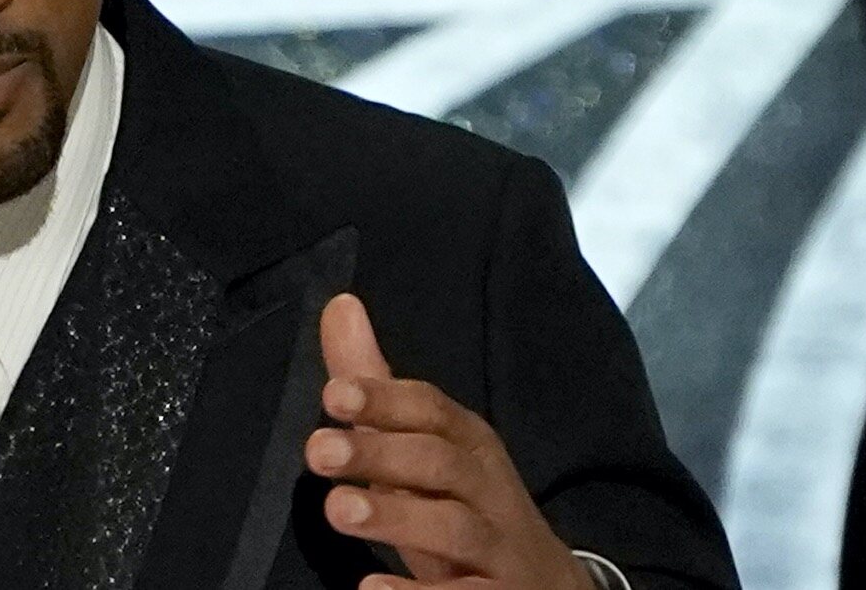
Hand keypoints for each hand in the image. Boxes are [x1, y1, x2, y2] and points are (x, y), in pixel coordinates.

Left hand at [306, 293, 595, 589]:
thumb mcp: (421, 447)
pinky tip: (371, 589)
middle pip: (441, 463)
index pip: (433, 411)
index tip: (333, 395)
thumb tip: (339, 304)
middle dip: (381, 454)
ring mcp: (500, 548)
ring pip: (457, 526)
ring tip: (338, 511)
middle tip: (318, 453)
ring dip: (398, 516)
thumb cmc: (465, 506)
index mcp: (468, 444)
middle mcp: (488, 490)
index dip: (386, 400)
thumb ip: (376, 387)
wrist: (548, 587)